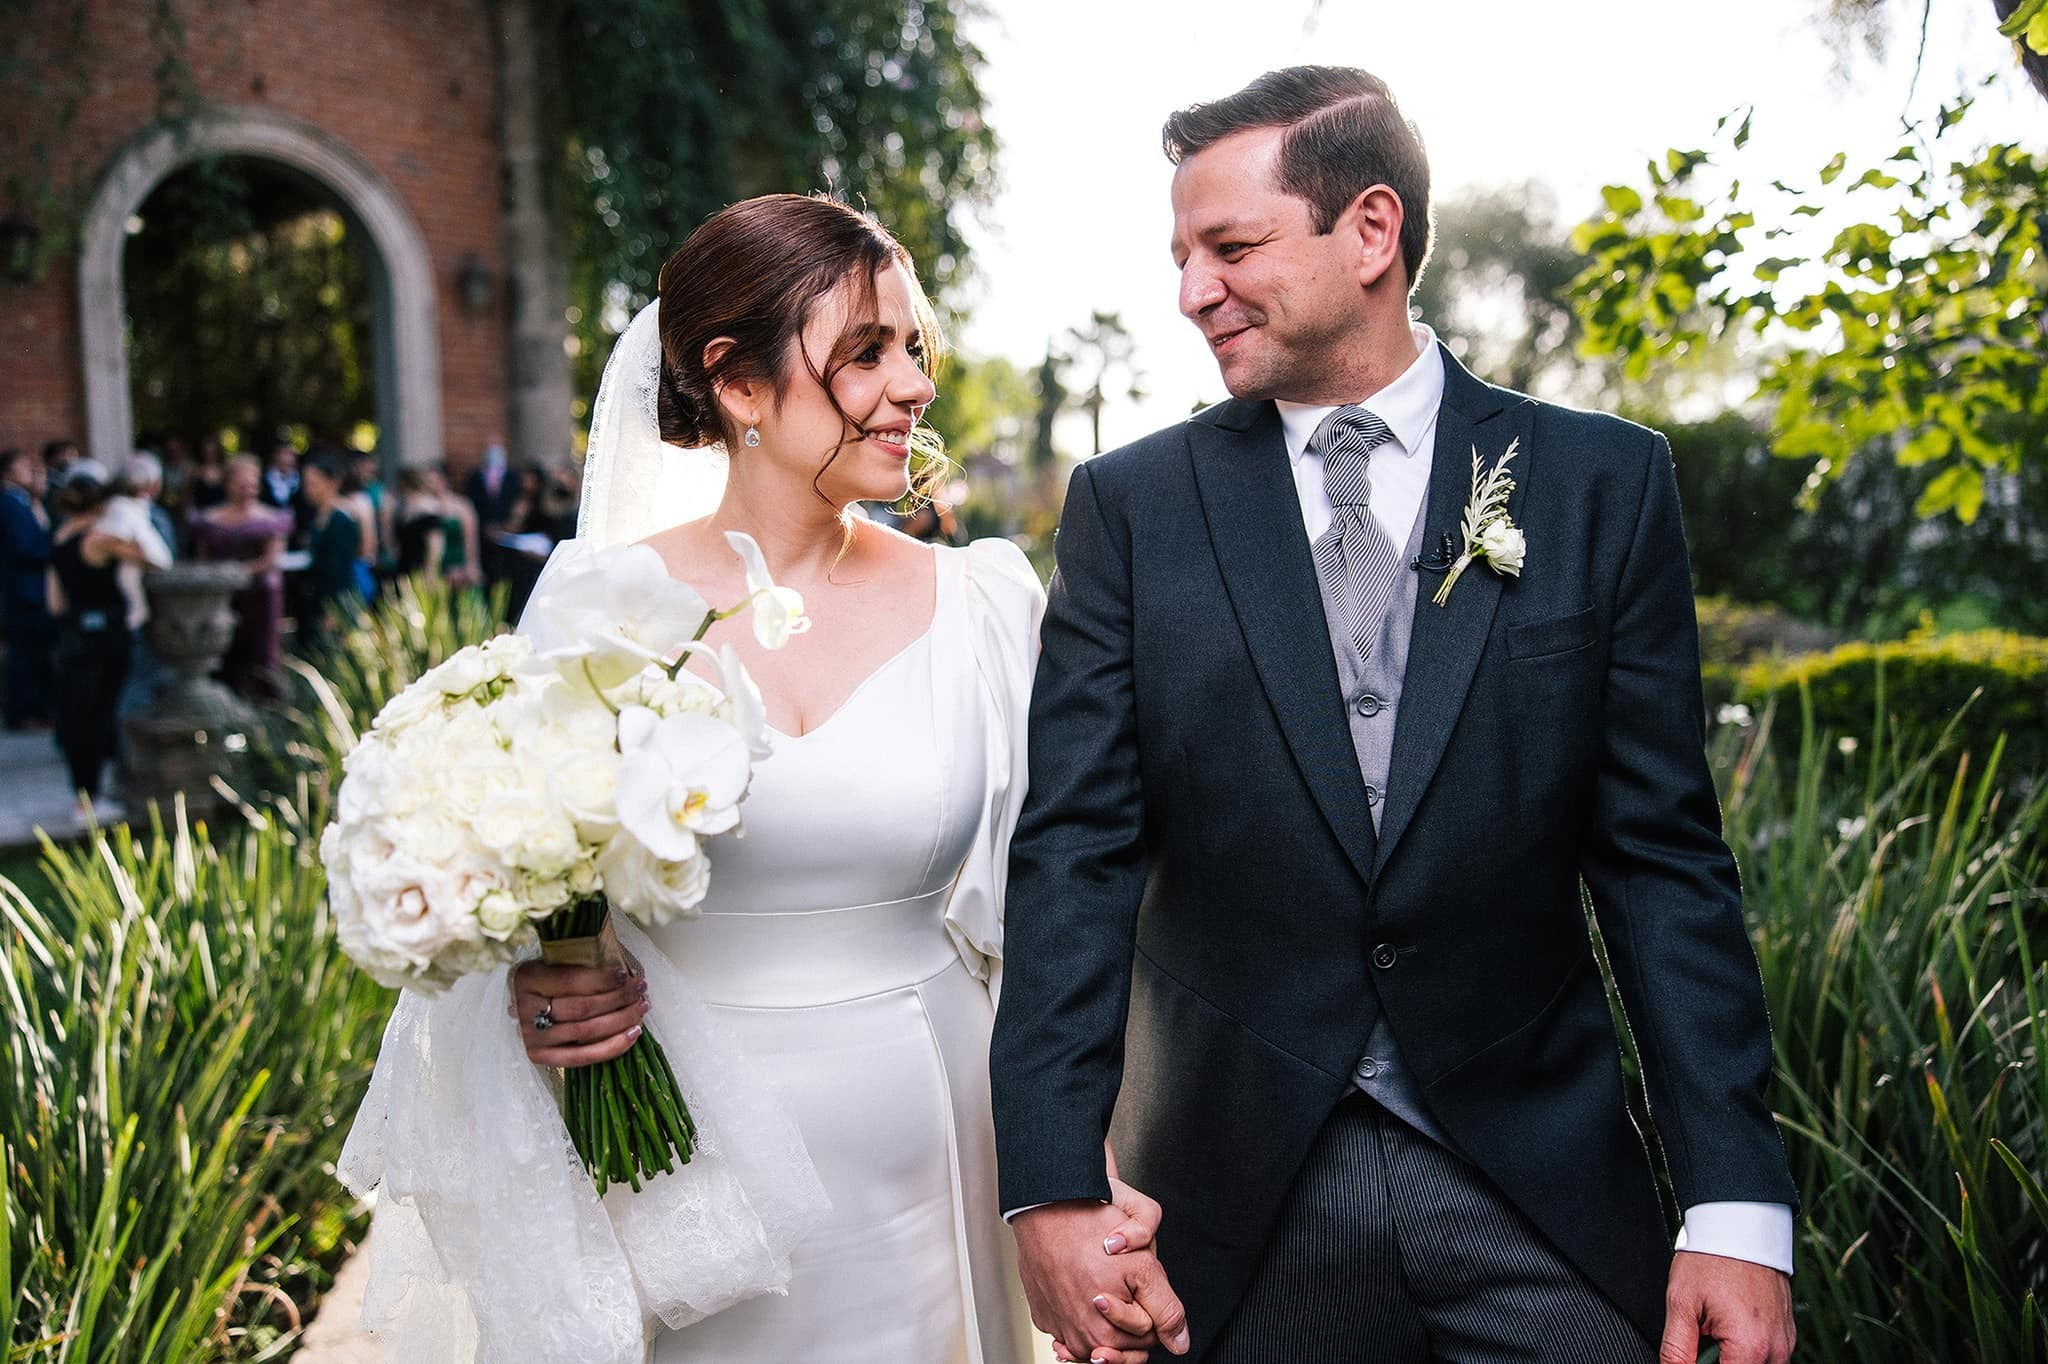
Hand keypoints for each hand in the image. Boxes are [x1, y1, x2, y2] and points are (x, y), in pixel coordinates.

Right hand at [508, 957, 648, 1067]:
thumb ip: (584, 962)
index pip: (570, 981)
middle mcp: (524, 1009)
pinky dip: (612, 1047)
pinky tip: (633, 1033)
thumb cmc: (553, 976)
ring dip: (621, 1020)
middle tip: (640, 989)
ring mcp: (531, 1037)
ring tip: (641, 1007)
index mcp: (528, 978)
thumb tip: (626, 970)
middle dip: (618, 998)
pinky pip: (581, 1057)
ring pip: (585, 1033)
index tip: (625, 974)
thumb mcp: (560, 960)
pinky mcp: (540, 1056)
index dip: (602, 979)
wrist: (530, 1001)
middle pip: (581, 1008)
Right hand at [1012, 1199, 1188, 1363]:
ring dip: (1105, 1314)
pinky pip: (1070, 1324)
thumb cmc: (1090, 1231)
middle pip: (1123, 1339)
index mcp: (1106, 1335)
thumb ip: (1166, 1309)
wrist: (1046, 1210)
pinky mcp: (1043, 1317)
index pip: (1148, 1337)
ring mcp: (1058, 1329)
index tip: (1139, 1284)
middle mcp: (1080, 1340)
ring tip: (1101, 1282)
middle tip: (1119, 1277)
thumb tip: (1180, 1344)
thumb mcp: (1143, 1266)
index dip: (1152, 1306)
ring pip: (1098, 1334)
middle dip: (1130, 1310)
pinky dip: (1079, 1309)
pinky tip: (1080, 1286)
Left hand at [1660, 1251, 1794, 1363]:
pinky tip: (1729, 1326)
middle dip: (1719, 1361)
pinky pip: (1768, 1356)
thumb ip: (1676, 1349)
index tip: (1691, 1355)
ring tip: (1713, 1329)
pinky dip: (1747, 1349)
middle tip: (1702, 1335)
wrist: (1741, 1226)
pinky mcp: (1787, 1332)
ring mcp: (1785, 1341)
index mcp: (1750, 1348)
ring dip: (1734, 1359)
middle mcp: (1775, 1350)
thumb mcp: (1681, 1303)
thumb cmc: (1713, 1257)